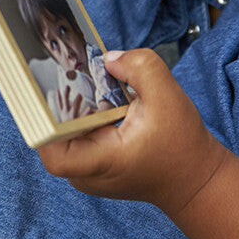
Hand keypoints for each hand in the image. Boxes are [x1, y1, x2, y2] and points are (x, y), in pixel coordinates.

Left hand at [37, 49, 226, 216]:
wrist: (194, 179)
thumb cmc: (182, 146)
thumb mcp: (168, 97)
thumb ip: (140, 67)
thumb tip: (107, 59)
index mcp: (102, 162)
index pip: (54, 153)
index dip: (45, 122)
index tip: (52, 90)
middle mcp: (87, 173)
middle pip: (52, 134)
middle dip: (59, 99)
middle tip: (65, 70)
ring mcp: (87, 170)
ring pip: (62, 132)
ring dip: (71, 103)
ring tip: (78, 76)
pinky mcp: (92, 162)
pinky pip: (76, 133)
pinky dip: (83, 110)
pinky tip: (93, 90)